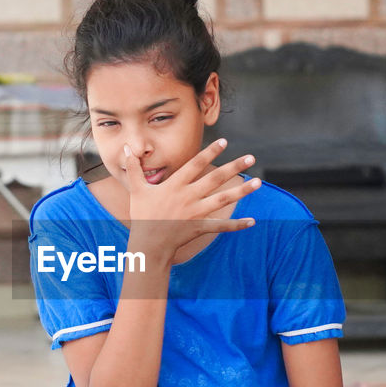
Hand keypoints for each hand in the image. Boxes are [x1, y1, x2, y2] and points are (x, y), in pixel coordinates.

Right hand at [125, 138, 260, 258]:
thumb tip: (127, 148)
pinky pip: (221, 226)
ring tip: (258, 182)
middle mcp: (188, 196)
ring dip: (242, 191)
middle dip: (233, 167)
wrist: (147, 244)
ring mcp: (195, 213)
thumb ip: (134, 168)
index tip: (224, 142)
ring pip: (223, 199)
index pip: (195, 164)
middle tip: (251, 157)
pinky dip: (237, 225)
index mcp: (175, 185)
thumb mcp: (136, 190)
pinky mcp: (200, 227)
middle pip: (215, 178)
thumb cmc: (142, 215)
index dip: (210, 152)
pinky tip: (252, 221)